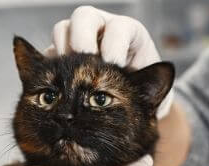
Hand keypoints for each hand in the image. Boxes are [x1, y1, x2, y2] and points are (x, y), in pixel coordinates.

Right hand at [49, 6, 172, 118]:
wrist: (126, 105)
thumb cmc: (141, 94)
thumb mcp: (151, 91)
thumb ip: (153, 86)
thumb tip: (159, 76)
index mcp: (127, 33)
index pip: (119, 28)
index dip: (115, 43)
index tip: (115, 64)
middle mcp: (101, 30)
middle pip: (85, 17)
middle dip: (83, 37)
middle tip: (85, 58)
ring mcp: (77, 41)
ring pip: (63, 30)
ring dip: (63, 49)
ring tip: (69, 72)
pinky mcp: (61, 56)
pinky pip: (49, 53)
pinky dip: (51, 65)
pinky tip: (57, 82)